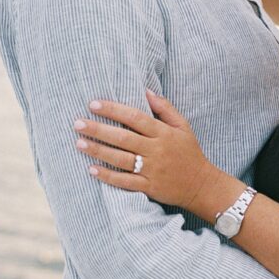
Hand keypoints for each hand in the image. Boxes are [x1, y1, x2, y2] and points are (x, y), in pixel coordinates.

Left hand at [74, 91, 216, 210]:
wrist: (201, 185)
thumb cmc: (189, 152)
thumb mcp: (183, 126)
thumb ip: (165, 108)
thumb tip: (146, 90)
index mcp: (164, 133)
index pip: (135, 117)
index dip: (114, 110)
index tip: (94, 104)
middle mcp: (156, 150)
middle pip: (123, 137)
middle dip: (99, 129)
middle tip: (78, 123)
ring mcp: (152, 170)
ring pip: (121, 159)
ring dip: (99, 151)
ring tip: (79, 143)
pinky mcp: (149, 187)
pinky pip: (125, 182)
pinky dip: (108, 176)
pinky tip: (92, 169)